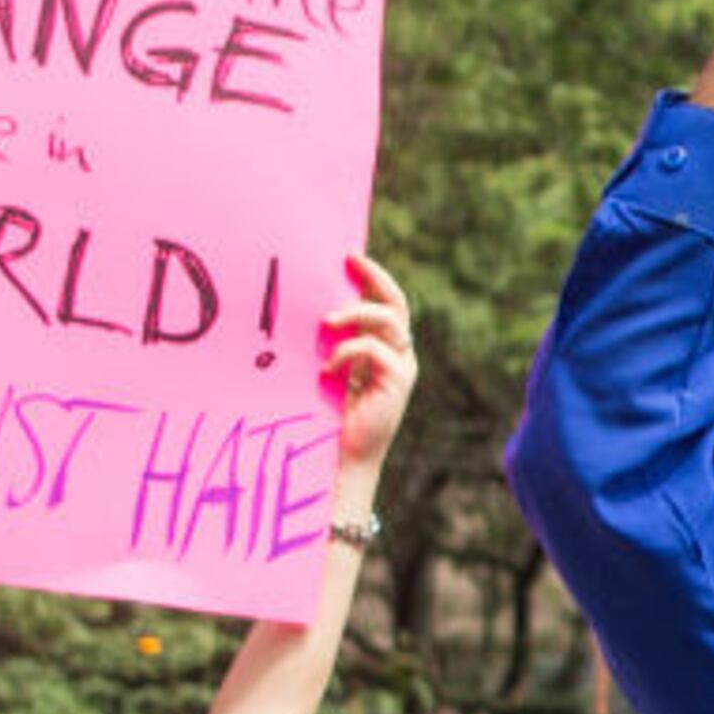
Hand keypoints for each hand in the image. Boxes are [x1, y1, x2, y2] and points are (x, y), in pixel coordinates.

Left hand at [321, 255, 417, 479]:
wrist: (346, 457)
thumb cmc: (333, 415)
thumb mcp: (332, 368)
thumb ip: (334, 341)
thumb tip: (311, 307)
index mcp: (387, 348)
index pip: (388, 302)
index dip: (373, 277)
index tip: (348, 256)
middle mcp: (401, 354)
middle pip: (396, 304)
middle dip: (375, 278)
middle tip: (350, 261)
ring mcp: (403, 368)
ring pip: (388, 321)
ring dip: (356, 313)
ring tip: (327, 321)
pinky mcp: (397, 383)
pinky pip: (375, 349)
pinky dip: (347, 351)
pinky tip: (328, 367)